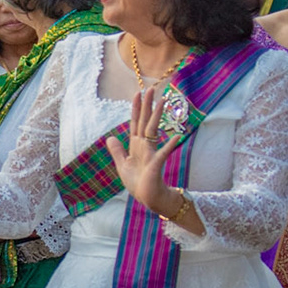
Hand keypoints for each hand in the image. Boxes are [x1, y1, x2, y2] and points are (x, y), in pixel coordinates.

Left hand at [103, 85, 182, 214]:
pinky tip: (177, 137)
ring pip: (153, 130)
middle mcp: (144, 145)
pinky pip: (164, 152)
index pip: (136, 122)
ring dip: (157, 116)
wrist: (148, 198)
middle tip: (152, 89)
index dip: (136, 108)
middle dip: (148, 105)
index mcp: (136, 145)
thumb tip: (110, 138)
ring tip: (164, 101)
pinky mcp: (156, 164)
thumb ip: (117, 151)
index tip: (137, 93)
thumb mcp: (122, 165)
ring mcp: (151, 153)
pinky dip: (170, 145)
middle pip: (146, 121)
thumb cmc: (137, 183)